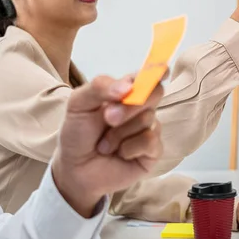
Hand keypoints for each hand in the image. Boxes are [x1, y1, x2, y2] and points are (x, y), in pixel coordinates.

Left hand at [51, 74, 163, 217]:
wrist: (75, 169)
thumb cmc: (77, 134)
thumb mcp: (78, 104)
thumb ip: (99, 87)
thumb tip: (128, 87)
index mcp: (126, 91)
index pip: (148, 74)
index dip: (158, 69)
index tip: (163, 69)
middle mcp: (141, 107)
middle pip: (155, 92)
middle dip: (131, 105)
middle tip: (108, 117)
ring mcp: (149, 128)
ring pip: (147, 119)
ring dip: (119, 133)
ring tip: (105, 143)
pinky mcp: (153, 151)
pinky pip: (150, 141)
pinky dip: (129, 148)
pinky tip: (119, 154)